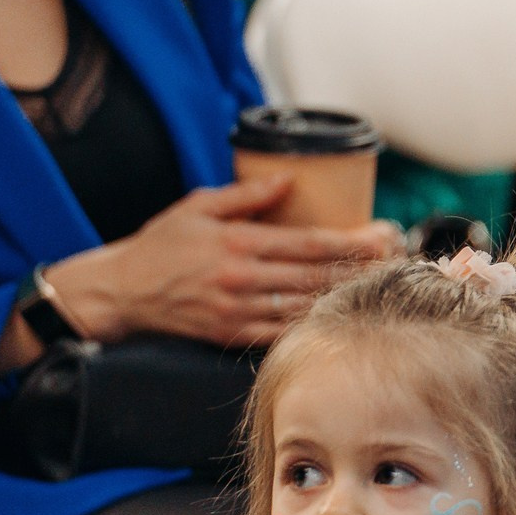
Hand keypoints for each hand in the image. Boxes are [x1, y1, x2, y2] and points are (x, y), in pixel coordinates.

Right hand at [46, 176, 399, 346]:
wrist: (120, 292)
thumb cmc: (160, 245)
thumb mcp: (197, 206)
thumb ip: (246, 195)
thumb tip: (289, 179)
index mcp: (237, 243)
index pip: (309, 244)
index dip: (352, 242)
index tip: (382, 236)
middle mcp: (241, 279)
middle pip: (316, 276)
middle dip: (360, 268)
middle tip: (395, 260)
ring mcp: (237, 311)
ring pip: (306, 305)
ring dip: (345, 296)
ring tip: (379, 284)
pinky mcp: (231, 335)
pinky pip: (283, 331)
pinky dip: (314, 323)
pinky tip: (340, 314)